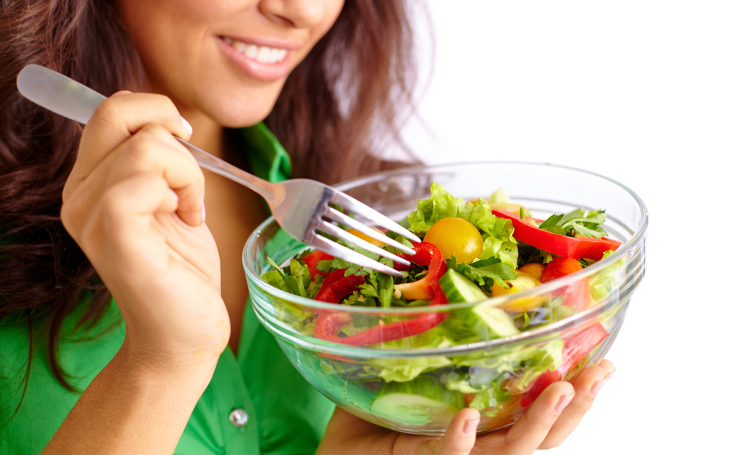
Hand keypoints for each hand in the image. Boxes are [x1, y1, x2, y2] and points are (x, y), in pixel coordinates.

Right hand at [61, 92, 227, 376]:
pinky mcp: (114, 236)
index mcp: (89, 183)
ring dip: (188, 173)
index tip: (186, 141)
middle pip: (120, 115)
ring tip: (190, 211)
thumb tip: (169, 118)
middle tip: (189, 183)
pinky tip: (187, 221)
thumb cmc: (181, 268)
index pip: (109, 111)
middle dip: (173, 138)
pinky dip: (182, 192)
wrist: (184, 332)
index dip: (155, 110)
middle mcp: (78, 196)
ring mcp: (90, 216)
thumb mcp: (171, 199)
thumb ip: (158, 160)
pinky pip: (143, 182)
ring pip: (146, 147)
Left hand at [317, 359, 614, 454]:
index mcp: (482, 424)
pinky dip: (460, 441)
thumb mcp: (407, 374)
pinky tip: (469, 417)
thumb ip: (429, 340)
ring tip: (560, 389)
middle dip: (576, 407)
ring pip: (507, 452)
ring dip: (537, 422)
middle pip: (540, 437)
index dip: (577, 392)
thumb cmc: (372, 420)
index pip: (538, 412)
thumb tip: (448, 286)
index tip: (604, 358)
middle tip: (600, 372)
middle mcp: (478, 446)